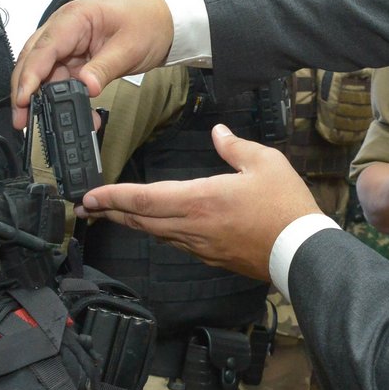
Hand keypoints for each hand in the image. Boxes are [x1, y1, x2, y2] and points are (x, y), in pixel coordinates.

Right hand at [11, 0, 174, 127]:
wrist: (163, 23)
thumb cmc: (147, 24)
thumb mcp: (128, 48)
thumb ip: (104, 68)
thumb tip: (86, 87)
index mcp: (74, 17)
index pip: (44, 47)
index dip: (30, 74)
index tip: (24, 98)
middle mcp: (64, 28)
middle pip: (34, 59)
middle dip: (25, 89)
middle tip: (21, 117)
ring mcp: (68, 44)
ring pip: (44, 72)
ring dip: (43, 98)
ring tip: (45, 122)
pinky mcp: (74, 58)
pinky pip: (60, 79)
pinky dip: (62, 97)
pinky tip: (73, 113)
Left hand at [79, 125, 319, 279]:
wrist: (301, 251)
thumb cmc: (286, 206)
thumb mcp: (265, 162)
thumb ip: (235, 146)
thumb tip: (217, 132)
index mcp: (201, 199)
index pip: (145, 198)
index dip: (114, 197)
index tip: (91, 195)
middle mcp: (193, 226)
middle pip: (141, 220)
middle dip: (110, 212)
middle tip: (86, 208)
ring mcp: (201, 245)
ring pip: (155, 234)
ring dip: (130, 223)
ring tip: (112, 215)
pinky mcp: (212, 257)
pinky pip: (175, 243)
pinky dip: (157, 233)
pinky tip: (154, 228)